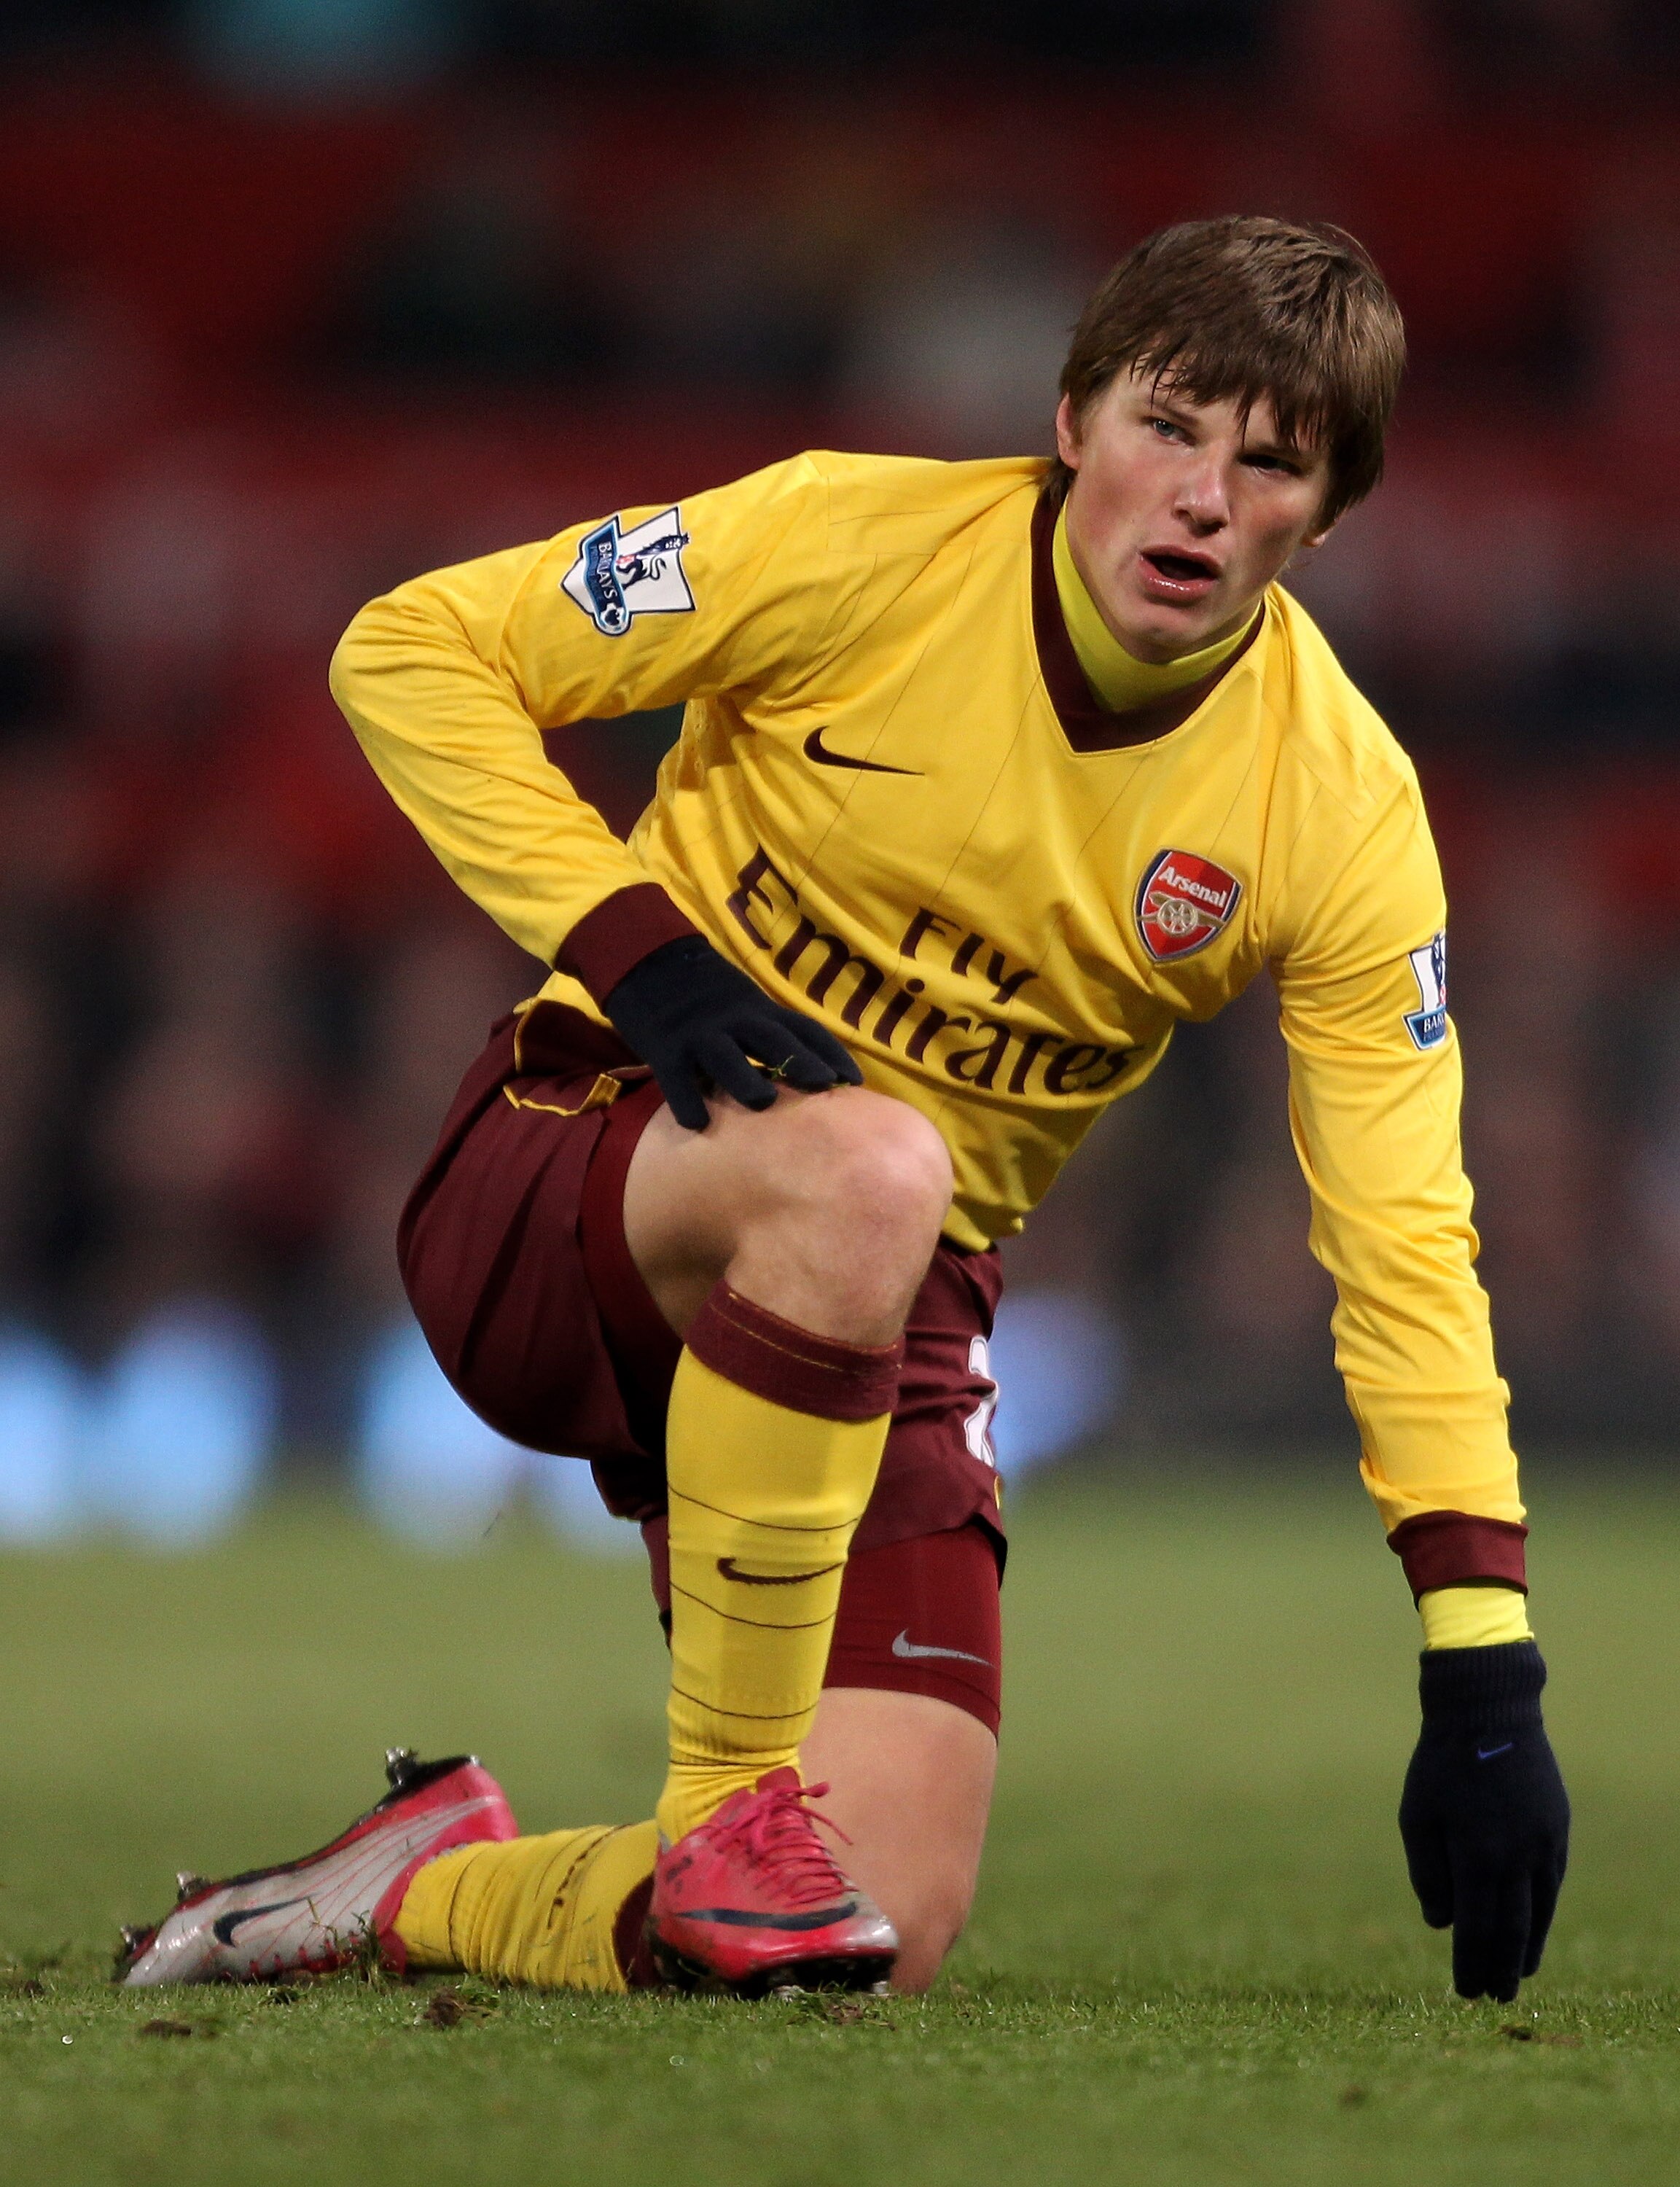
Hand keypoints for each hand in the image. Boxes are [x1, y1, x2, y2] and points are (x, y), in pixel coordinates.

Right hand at [603, 935, 862, 1130]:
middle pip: (773, 1039)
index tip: (855, 1080)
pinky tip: (698, 1124)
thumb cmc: (705, 997)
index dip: (831, 1053)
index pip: (803, 1029)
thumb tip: (815, 1078)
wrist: (647, 964)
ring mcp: (699, 1033)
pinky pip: (676, 1078)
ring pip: (726, 1055)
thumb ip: (770, 1034)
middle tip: (826, 1086)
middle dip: (801, 1061)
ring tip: (763, 1102)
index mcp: (760, 1010)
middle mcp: (735, 1020)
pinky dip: (686, 1100)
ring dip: (745, 1078)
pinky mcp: (665, 1048)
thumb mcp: (744, 1004)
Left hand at [1398, 1639, 1568, 2001]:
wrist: (1489, 1711)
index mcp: (1479, 1856)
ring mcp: (1544, 1844)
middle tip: (1495, 1998)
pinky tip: (1532, 1925)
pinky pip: (1550, 1882)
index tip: (1465, 1991)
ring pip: (1540, 1911)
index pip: (1477, 1929)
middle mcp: (1519, 1857)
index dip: (1472, 1964)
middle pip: (1514, 1930)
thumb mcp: (1417, 1817)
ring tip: (1518, 1974)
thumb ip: (1429, 1875)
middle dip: (1502, 1968)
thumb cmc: (1441, 1764)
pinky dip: (1541, 1911)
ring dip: (1528, 1946)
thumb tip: (1442, 1925)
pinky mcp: (1557, 1829)